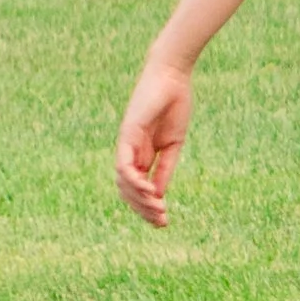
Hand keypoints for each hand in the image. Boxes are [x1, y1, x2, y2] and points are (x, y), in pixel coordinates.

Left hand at [116, 55, 192, 228]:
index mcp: (142, 154)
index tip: (164, 220)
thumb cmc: (175, 105)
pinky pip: (125, 166)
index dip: (148, 206)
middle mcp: (130, 152)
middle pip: (128, 190)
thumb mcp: (173, 144)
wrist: (172, 78)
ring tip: (158, 210)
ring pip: (124, 182)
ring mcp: (127, 145)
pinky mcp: (127, 136)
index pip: (138, 188)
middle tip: (162, 222)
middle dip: (143, 209)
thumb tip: (157, 195)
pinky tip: (150, 192)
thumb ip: (164, 168)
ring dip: (140, 200)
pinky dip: (135, 181)